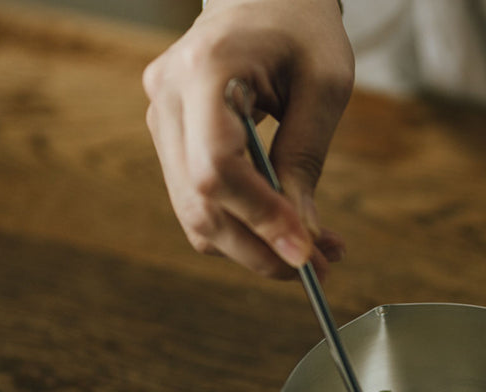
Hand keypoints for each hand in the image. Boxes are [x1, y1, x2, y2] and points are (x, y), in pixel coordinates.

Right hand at [143, 0, 353, 278]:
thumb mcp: (325, 86)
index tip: (306, 252)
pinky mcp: (169, 136)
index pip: (218, 168)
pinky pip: (197, 200)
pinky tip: (283, 231)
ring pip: (194, 213)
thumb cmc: (301, 30)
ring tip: (313, 252)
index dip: (260, 218)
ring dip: (252, 246)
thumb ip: (306, 158)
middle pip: (200, 202)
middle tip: (318, 266)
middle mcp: (167, 95)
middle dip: (259, 248)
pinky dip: (240, 227)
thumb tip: (301, 238)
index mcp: (206, 68)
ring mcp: (161, 117)